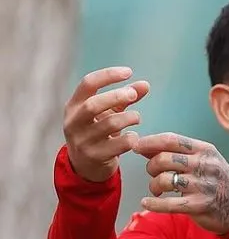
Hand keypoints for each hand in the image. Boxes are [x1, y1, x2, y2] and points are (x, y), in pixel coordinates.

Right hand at [63, 67, 149, 181]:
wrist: (86, 166)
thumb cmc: (98, 133)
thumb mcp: (107, 114)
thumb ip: (124, 99)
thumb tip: (145, 85)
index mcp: (73, 105)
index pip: (88, 83)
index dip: (108, 75)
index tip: (128, 72)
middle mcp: (73, 122)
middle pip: (94, 104)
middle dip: (116, 97)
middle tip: (134, 94)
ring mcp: (82, 140)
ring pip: (109, 124)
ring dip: (128, 118)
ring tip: (136, 118)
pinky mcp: (94, 156)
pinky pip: (118, 145)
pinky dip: (130, 138)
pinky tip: (134, 137)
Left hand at [135, 132, 228, 234]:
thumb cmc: (216, 182)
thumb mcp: (204, 161)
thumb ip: (178, 153)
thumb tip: (144, 146)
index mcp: (205, 150)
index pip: (171, 140)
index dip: (150, 142)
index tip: (137, 146)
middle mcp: (206, 165)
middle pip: (164, 159)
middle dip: (151, 167)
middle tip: (153, 174)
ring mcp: (204, 186)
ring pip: (164, 180)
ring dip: (154, 186)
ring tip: (156, 190)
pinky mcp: (201, 205)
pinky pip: (169, 204)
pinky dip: (154, 204)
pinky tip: (147, 203)